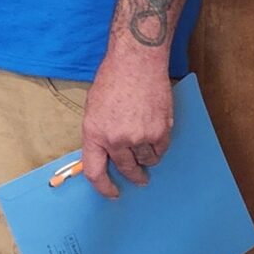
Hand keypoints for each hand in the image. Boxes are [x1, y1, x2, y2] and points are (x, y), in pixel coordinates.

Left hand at [80, 45, 174, 198]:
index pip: (95, 172)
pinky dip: (159, 147)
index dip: (103, 188)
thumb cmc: (113, 79)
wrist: (137, 61)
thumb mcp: (93, 109)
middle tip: (139, 178)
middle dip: (133, 176)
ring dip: (146, 158)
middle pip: (126, 169)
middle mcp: (116, 139)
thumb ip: (98, 134)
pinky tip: (156, 136)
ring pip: (146, 160)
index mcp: (94, 133)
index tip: (112, 193)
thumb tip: (105, 155)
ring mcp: (139, 137)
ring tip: (146, 145)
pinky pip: (161, 149)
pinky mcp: (160, 131)